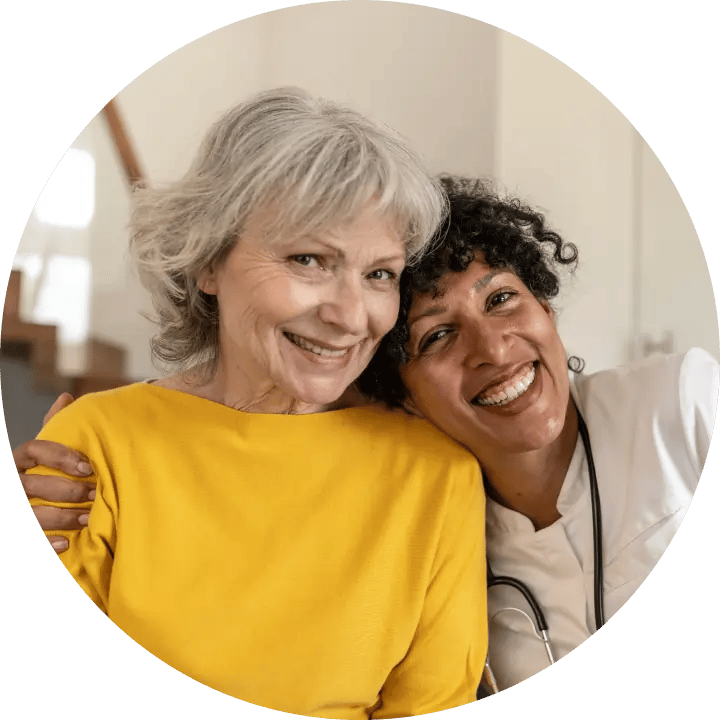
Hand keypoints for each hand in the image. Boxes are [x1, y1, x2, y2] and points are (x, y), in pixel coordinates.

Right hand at [14, 393, 94, 552]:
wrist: (28, 512)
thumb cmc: (42, 477)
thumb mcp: (46, 454)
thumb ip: (55, 429)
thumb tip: (66, 397)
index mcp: (19, 460)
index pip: (33, 449)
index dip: (59, 456)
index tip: (85, 466)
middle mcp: (11, 483)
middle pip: (32, 485)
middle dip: (66, 491)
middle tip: (94, 494)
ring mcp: (11, 509)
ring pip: (31, 514)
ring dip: (61, 517)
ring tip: (87, 518)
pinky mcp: (14, 535)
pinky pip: (27, 540)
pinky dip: (46, 543)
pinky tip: (65, 543)